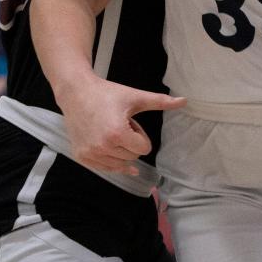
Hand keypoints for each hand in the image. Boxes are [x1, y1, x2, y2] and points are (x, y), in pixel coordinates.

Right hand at [60, 77, 185, 175]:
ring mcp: (91, 154)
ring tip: (108, 130)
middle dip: (129, 141)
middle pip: (132, 157)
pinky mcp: (82, 157)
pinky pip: (105, 168)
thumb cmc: (107, 93)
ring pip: (120, 164)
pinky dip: (109, 158)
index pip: (143, 148)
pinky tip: (105, 144)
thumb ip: (160, 102)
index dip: (139, 134)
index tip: (129, 121)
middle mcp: (103, 147)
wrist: (76, 92)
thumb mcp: (135, 97)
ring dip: (119, 150)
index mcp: (117, 134)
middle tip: (118, 123)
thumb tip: (185, 101)